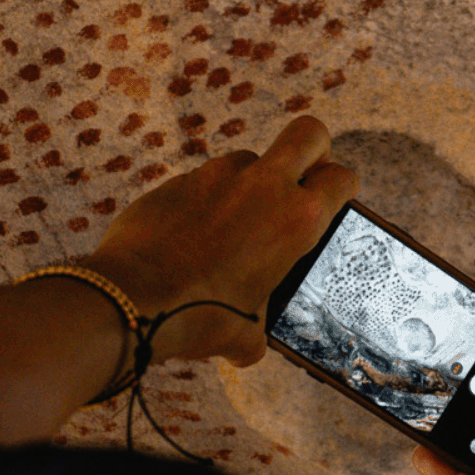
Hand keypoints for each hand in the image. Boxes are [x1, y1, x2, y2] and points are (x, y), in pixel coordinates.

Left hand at [83, 115, 358, 364]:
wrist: (132, 298)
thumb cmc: (198, 317)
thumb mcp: (245, 333)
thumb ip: (258, 327)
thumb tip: (250, 340)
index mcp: (297, 220)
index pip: (341, 179)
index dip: (341, 188)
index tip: (333, 199)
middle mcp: (264, 185)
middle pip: (309, 134)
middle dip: (314, 150)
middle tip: (302, 179)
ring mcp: (217, 175)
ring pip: (249, 158)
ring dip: (250, 182)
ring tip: (233, 225)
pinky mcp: (178, 179)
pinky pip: (204, 180)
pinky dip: (206, 200)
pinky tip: (191, 235)